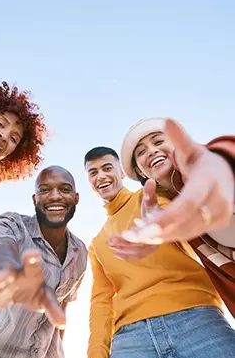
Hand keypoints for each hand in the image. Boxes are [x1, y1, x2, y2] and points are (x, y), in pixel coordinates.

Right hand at [0, 249, 65, 344]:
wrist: (8, 270)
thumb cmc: (30, 282)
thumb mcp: (44, 294)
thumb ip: (52, 306)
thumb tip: (63, 323)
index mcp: (27, 271)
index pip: (31, 265)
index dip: (32, 259)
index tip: (33, 253)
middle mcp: (6, 273)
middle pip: (1, 272)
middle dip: (0, 275)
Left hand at [108, 180, 159, 259]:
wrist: (169, 221)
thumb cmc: (156, 210)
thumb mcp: (153, 201)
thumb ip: (150, 193)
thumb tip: (150, 181)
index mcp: (159, 225)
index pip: (148, 232)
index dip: (135, 234)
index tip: (123, 233)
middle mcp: (157, 236)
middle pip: (141, 242)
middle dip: (124, 242)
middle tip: (109, 241)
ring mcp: (154, 244)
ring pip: (140, 250)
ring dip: (124, 249)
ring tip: (110, 245)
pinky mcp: (150, 248)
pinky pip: (140, 255)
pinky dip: (129, 256)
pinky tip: (116, 255)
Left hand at [120, 119, 234, 243]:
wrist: (226, 174)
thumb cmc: (202, 161)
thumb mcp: (191, 149)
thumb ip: (179, 139)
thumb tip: (167, 121)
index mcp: (210, 181)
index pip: (188, 203)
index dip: (167, 217)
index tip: (146, 227)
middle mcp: (219, 201)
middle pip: (186, 222)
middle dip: (158, 232)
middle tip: (132, 236)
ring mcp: (220, 215)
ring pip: (187, 232)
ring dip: (160, 236)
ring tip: (136, 235)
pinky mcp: (216, 224)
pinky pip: (190, 233)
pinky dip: (169, 235)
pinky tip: (149, 235)